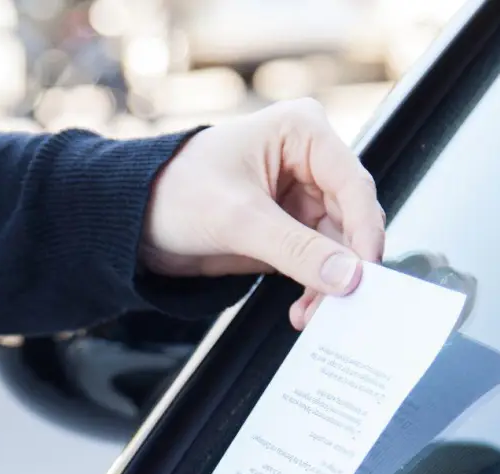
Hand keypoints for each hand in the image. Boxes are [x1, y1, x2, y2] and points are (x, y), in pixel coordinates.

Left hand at [140, 98, 385, 329]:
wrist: (134, 222)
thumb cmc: (174, 192)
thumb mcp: (238, 219)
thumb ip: (297, 250)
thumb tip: (348, 276)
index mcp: (302, 132)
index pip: (353, 183)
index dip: (364, 230)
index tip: (365, 272)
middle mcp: (309, 161)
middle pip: (351, 219)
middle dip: (345, 265)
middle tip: (341, 303)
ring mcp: (301, 197)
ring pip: (338, 247)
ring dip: (329, 284)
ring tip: (311, 314)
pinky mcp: (290, 229)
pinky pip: (318, 262)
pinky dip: (315, 288)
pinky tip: (303, 309)